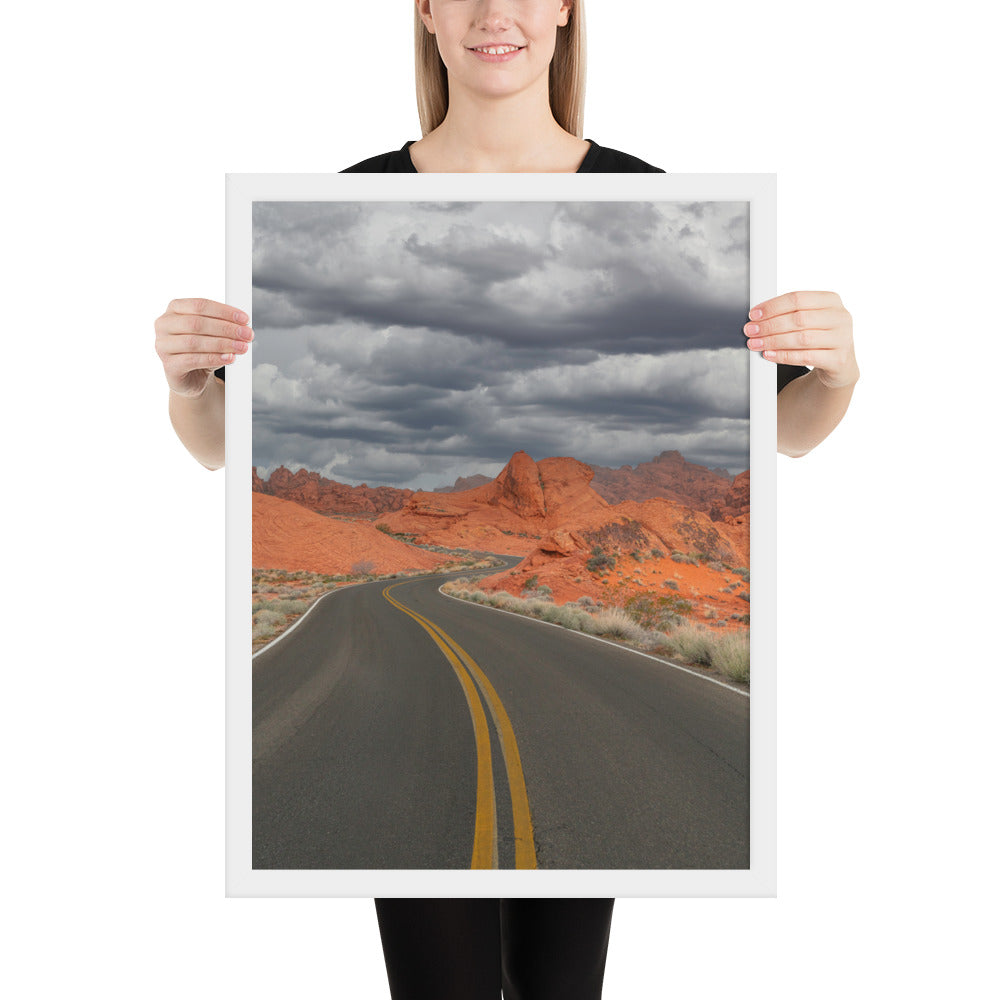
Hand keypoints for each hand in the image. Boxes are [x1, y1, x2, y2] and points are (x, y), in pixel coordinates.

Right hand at [154, 297, 252, 396]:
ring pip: (194, 342)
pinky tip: (229, 358)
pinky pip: (193, 360)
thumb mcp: (212, 333)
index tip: (244, 319)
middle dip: (226, 328)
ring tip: (242, 347)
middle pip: (197, 323)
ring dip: (223, 344)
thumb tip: (243, 327)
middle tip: (246, 334)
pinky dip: (214, 358)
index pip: (200, 305)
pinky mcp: (169, 365)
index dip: (224, 311)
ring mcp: (163, 345)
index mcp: (175, 309)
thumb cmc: (201, 349)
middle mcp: (164, 325)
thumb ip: (223, 326)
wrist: (192, 376)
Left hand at [744, 291, 858, 389]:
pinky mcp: (838, 360)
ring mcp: (842, 339)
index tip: (754, 314)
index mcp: (831, 300)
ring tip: (755, 343)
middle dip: (769, 325)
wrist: (840, 364)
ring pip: (801, 338)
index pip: (798, 298)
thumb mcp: (810, 320)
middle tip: (751, 330)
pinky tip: (769, 355)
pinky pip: (806, 357)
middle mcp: (840, 317)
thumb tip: (758, 317)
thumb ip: (790, 313)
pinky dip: (783, 356)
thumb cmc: (819, 337)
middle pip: (798, 318)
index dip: (773, 306)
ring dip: (773, 341)